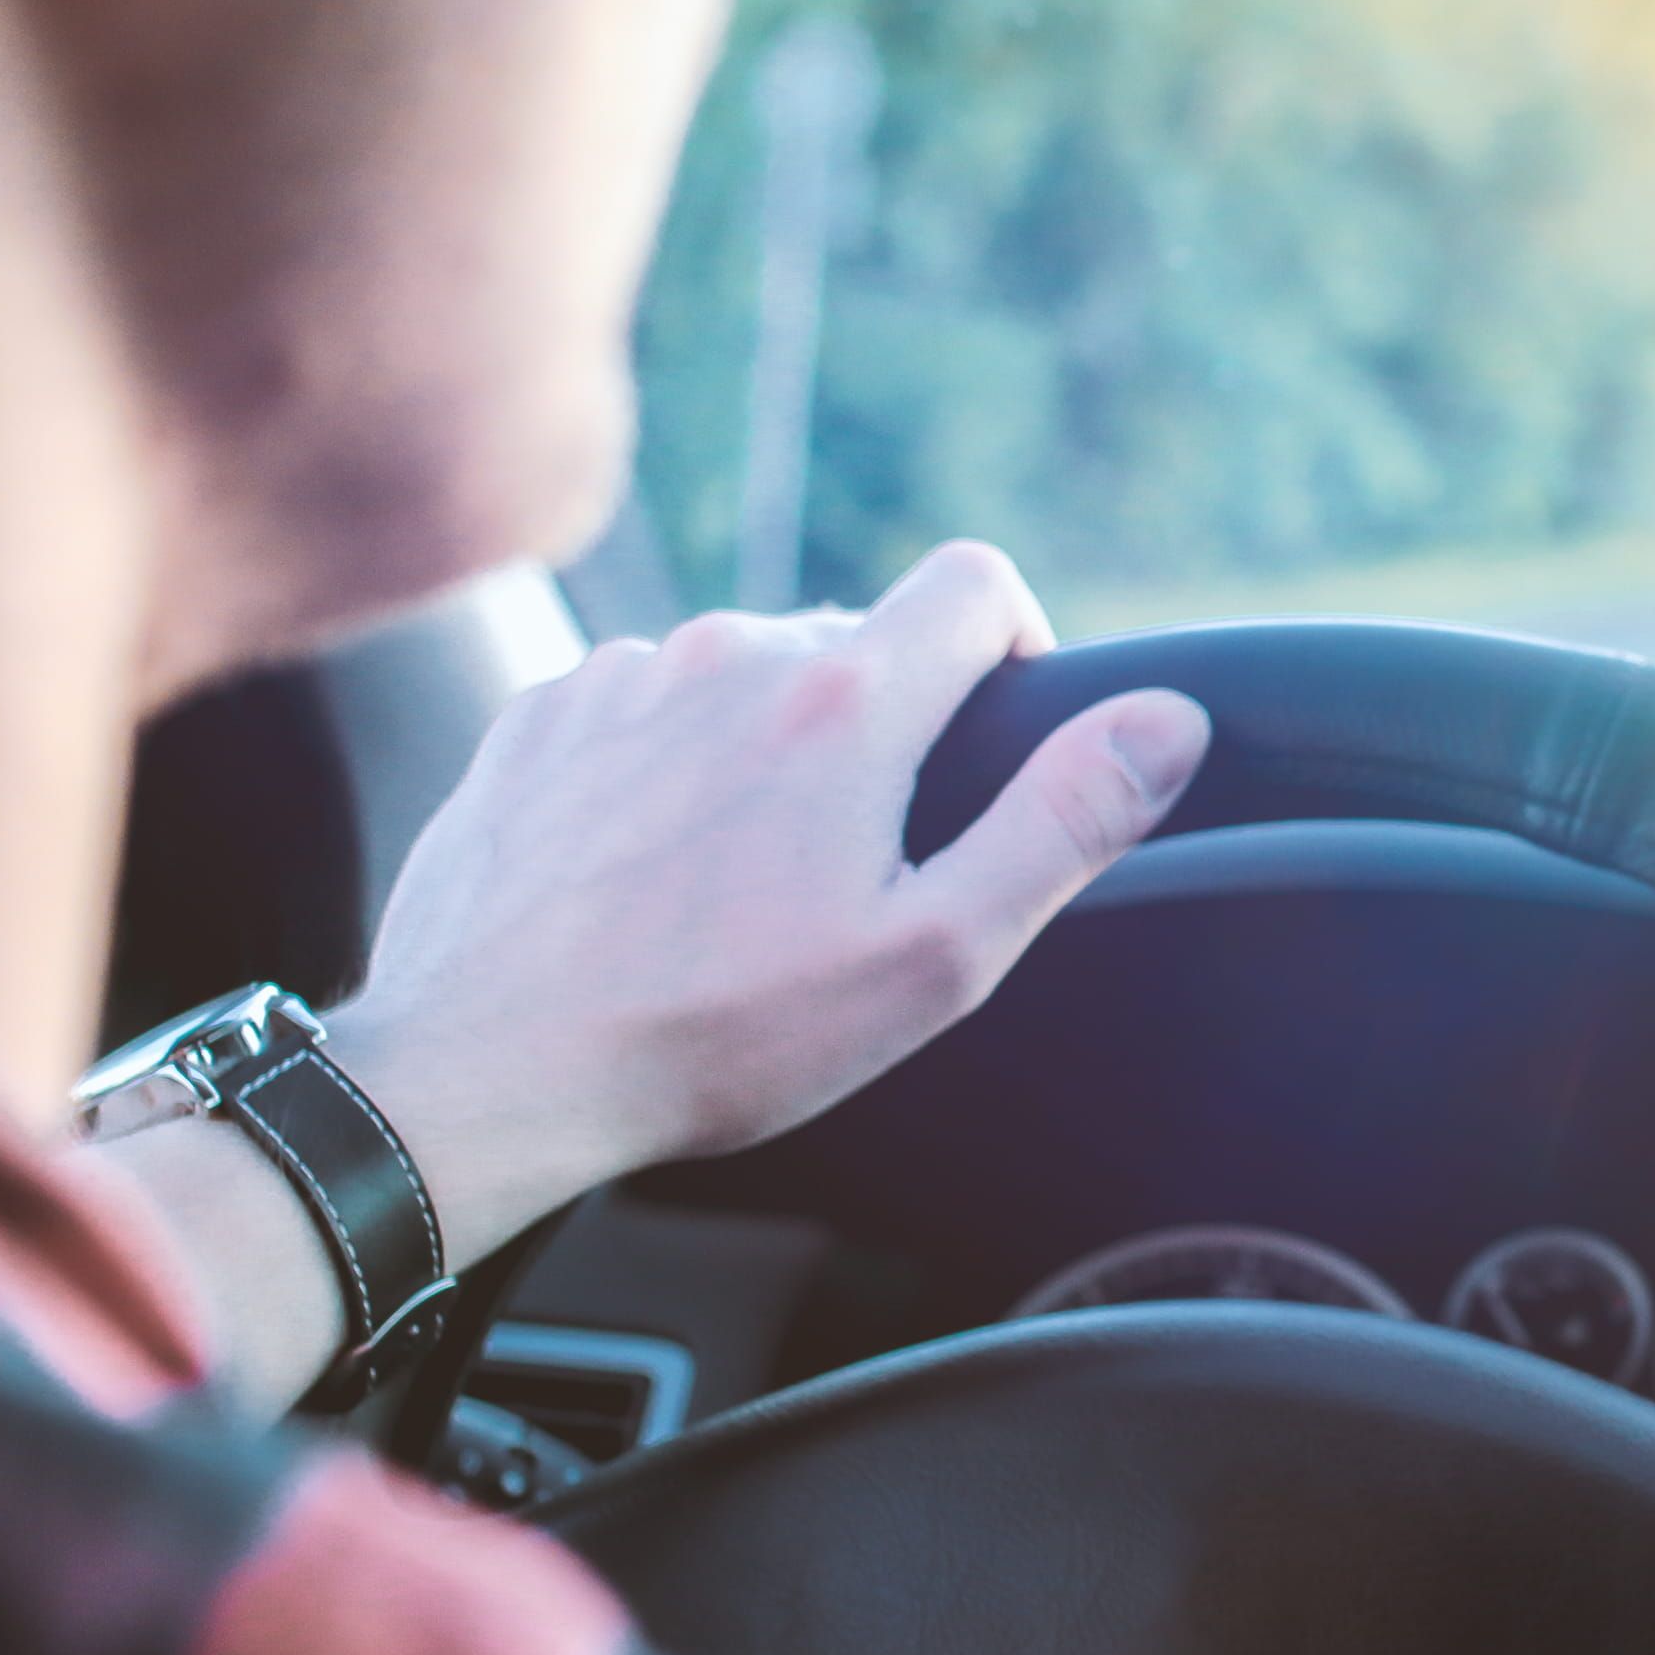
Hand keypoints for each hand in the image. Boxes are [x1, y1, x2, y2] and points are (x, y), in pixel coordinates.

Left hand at [322, 542, 1207, 1256]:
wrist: (485, 1073)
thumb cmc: (717, 1033)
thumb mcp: (934, 953)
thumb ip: (1063, 822)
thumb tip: (1168, 721)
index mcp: (847, 698)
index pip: (977, 582)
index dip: (1014, 648)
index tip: (993, 740)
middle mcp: (732, 654)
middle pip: (858, 644)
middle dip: (881, 735)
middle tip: (854, 876)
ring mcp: (622, 679)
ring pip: (744, 680)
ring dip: (764, 754)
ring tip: (734, 892)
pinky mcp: (536, 719)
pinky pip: (640, 711)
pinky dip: (663, 774)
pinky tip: (643, 881)